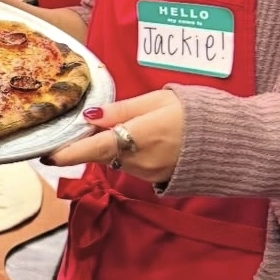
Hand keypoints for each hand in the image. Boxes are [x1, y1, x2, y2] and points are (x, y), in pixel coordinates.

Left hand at [45, 91, 184, 183]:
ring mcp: (148, 173)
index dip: (69, 152)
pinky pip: (131, 164)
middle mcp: (141, 160)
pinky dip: (127, 151)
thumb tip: (91, 116)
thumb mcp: (157, 101)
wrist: (233, 142)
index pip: (96, 147)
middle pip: (101, 152)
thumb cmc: (196, 112)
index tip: (47, 154)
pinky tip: (140, 138)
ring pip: (115, 157)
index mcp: (140, 135)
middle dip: (88, 141)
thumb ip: (122, 110)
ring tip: (125, 124)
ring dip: (110, 144)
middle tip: (83, 124)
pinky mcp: (156, 178)